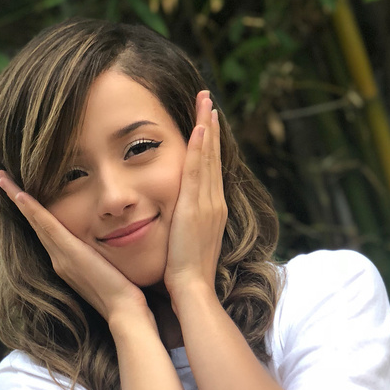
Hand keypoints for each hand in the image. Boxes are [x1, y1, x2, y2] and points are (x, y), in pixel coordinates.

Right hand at [0, 171, 147, 323]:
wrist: (124, 312)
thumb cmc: (124, 296)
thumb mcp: (110, 271)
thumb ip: (103, 259)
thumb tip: (109, 250)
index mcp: (67, 264)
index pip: (46, 232)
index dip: (33, 213)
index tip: (21, 195)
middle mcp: (59, 261)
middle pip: (34, 224)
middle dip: (18, 201)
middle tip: (1, 179)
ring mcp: (61, 258)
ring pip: (35, 222)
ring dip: (18, 199)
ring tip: (2, 179)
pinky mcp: (70, 254)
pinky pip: (47, 226)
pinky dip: (32, 210)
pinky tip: (21, 194)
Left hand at [163, 92, 227, 304]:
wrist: (191, 289)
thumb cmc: (184, 275)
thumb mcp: (185, 244)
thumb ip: (182, 227)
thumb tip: (174, 221)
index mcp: (212, 211)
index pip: (210, 170)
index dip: (208, 144)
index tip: (205, 122)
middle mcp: (215, 204)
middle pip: (214, 157)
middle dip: (210, 127)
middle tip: (207, 99)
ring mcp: (208, 205)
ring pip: (209, 158)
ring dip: (207, 127)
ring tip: (205, 101)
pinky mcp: (197, 208)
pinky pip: (200, 172)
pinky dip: (202, 148)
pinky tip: (200, 127)